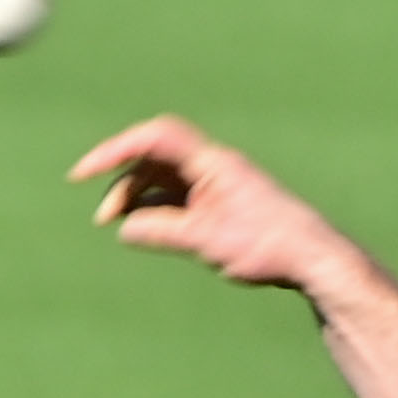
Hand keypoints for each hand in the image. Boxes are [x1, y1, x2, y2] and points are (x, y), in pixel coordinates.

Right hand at [69, 116, 348, 291]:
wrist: (313, 258)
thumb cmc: (268, 245)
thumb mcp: (206, 241)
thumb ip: (163, 231)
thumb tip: (125, 228)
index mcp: (212, 162)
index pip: (154, 138)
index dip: (115, 150)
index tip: (84, 172)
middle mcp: (212, 167)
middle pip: (154, 159)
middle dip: (123, 182)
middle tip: (103, 217)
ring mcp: (216, 185)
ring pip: (164, 180)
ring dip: (137, 199)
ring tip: (118, 226)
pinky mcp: (221, 204)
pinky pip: (178, 198)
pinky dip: (157, 211)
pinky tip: (144, 230)